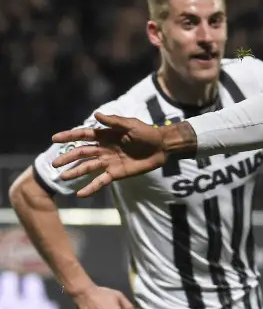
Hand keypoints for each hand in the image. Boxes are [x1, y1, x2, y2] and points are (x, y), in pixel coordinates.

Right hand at [51, 113, 171, 196]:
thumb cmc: (147, 133)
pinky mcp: (116, 173)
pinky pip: (100, 181)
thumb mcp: (131, 124)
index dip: (69, 136)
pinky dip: (90, 188)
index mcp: (105, 135)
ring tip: (63, 177)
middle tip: (54, 164)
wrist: (162, 148)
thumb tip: (96, 114)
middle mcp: (103, 149)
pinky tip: (80, 194)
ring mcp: (108, 162)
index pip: (83, 135)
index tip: (54, 138)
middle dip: (68, 158)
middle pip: (82, 153)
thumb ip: (114, 121)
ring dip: (75, 172)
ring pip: (88, 167)